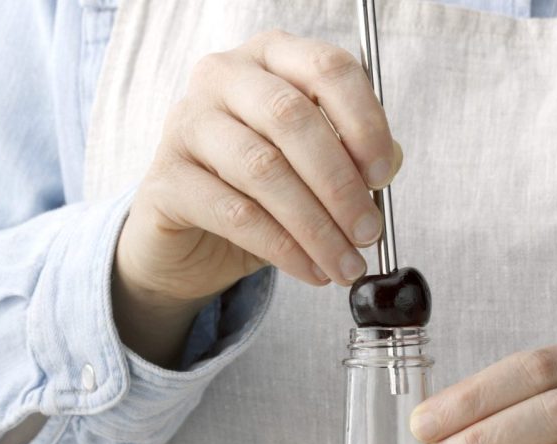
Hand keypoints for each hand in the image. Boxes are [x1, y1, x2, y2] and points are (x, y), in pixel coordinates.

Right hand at [113, 30, 400, 365]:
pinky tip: (310, 270)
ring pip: (263, 169)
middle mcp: (223, 78)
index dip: (364, 122)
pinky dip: (283, 248)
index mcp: (271, 59)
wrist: (188, 244)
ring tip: (344, 264)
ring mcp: (188, 124)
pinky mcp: (166, 181)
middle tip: (368, 233)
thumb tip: (390, 163)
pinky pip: (234, 214)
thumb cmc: (257, 196)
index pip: (327, 68)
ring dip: (315, 226)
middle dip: (340, 184)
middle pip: (292, 118)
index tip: (384, 175)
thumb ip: (352, 159)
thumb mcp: (313, 174)